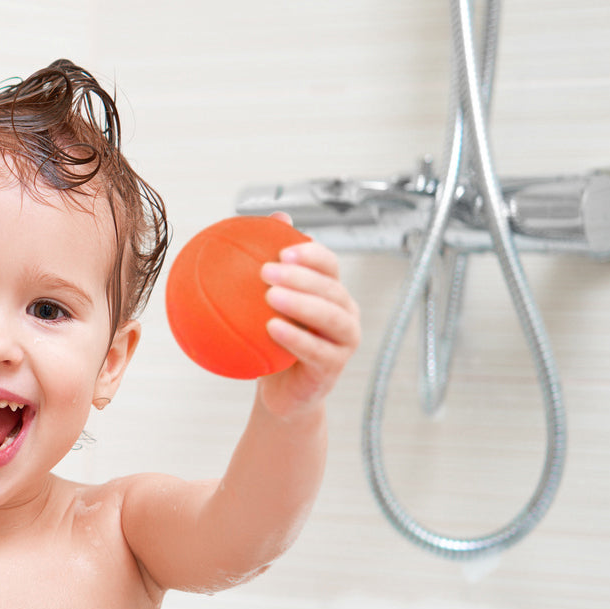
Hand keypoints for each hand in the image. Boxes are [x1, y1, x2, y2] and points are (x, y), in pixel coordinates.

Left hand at [256, 214, 360, 417]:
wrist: (282, 391)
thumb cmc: (275, 343)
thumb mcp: (265, 307)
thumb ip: (270, 268)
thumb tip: (273, 217)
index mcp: (330, 291)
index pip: (328, 264)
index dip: (310, 254)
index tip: (281, 250)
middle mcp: (344, 312)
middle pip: (330, 287)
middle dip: (300, 276)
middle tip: (265, 271)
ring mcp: (344, 340)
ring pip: (331, 317)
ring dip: (301, 304)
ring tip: (270, 297)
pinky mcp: (334, 366)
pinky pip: (318, 350)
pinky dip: (296, 338)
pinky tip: (272, 329)